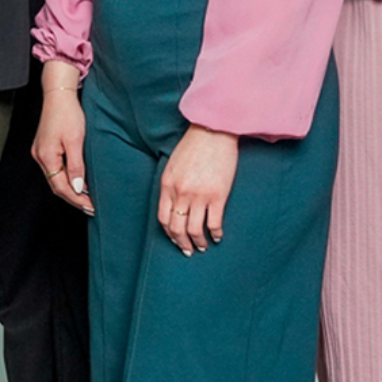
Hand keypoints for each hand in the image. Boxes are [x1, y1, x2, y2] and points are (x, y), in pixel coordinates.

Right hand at [31, 70, 94, 214]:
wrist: (59, 95)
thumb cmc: (68, 114)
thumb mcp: (76, 141)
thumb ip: (76, 166)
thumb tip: (76, 188)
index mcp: (47, 156)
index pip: (61, 187)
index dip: (76, 199)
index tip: (91, 206)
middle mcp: (40, 157)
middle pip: (56, 186)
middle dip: (74, 198)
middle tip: (91, 207)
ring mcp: (40, 153)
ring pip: (55, 179)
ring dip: (70, 190)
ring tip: (86, 198)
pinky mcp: (44, 148)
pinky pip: (54, 170)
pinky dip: (65, 178)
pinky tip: (76, 182)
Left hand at [157, 124, 238, 255]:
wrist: (214, 131)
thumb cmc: (193, 146)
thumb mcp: (173, 165)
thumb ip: (171, 186)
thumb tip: (175, 206)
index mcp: (167, 186)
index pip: (163, 219)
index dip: (169, 233)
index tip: (175, 239)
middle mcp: (181, 193)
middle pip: (177, 228)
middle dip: (182, 243)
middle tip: (188, 250)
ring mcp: (199, 196)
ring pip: (195, 230)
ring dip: (199, 243)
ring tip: (203, 246)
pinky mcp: (218, 196)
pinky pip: (214, 223)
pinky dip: (216, 234)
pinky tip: (218, 237)